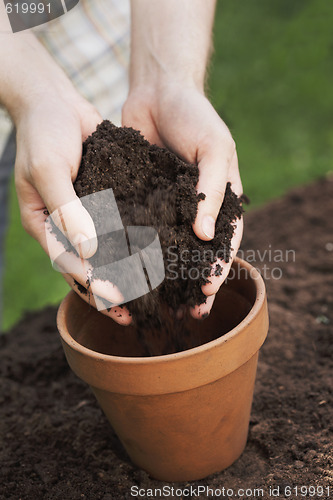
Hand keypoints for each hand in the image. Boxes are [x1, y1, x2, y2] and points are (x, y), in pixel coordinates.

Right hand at [14, 86, 131, 324]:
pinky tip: (152, 255)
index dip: (91, 284)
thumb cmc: (44, 134)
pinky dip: (130, 245)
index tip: (116, 301)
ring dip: (123, 274)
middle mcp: (65, 225)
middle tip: (135, 314)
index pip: (68, 263)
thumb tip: (90, 250)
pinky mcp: (102, 201)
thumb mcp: (50, 170)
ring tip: (147, 295)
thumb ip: (68, 210)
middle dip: (109, 291)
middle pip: (87, 267)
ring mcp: (83, 215)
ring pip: (104, 253)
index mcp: (44, 224)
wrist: (55, 102)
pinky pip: (117, 228)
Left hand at [122, 83, 242, 317]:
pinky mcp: (140, 199)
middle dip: (193, 283)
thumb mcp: (215, 148)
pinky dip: (134, 250)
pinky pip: (138, 228)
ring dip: (164, 275)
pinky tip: (126, 269)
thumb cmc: (196, 116)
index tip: (206, 292)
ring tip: (156, 301)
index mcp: (219, 200)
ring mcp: (166, 206)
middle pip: (196, 254)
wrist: (159, 90)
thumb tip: (206, 235)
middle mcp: (194, 208)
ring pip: (166, 248)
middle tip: (187, 312)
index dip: (218, 268)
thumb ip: (212, 190)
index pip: (225, 242)